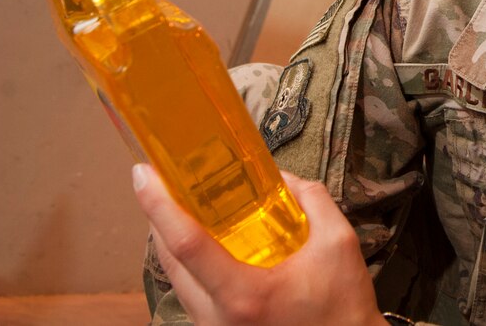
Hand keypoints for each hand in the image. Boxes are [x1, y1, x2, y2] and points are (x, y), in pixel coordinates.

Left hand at [133, 164, 385, 325]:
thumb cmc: (342, 308)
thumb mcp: (338, 244)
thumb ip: (311, 201)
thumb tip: (282, 178)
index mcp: (243, 294)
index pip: (186, 243)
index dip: (159, 205)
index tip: (143, 173)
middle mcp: (216, 318)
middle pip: (169, 260)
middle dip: (157, 216)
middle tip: (159, 179)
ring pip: (175, 279)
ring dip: (170, 239)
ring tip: (179, 205)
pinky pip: (190, 294)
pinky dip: (188, 263)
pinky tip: (202, 242)